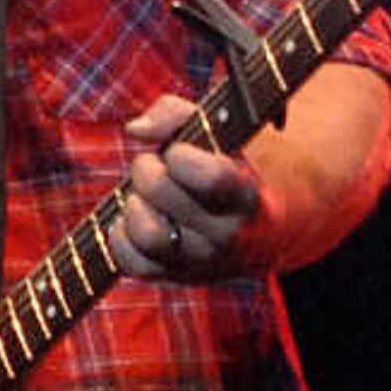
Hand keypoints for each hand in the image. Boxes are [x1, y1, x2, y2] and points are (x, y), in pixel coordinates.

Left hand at [114, 94, 262, 281]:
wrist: (268, 231)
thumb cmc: (236, 168)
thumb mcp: (224, 134)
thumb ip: (177, 114)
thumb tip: (135, 129)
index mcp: (247, 194)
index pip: (209, 176)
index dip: (180, 155)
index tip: (179, 151)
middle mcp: (228, 234)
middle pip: (161, 192)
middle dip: (147, 168)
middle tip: (156, 165)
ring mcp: (202, 260)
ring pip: (146, 234)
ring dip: (133, 204)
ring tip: (145, 196)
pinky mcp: (177, 276)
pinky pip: (131, 262)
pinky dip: (122, 236)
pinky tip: (138, 216)